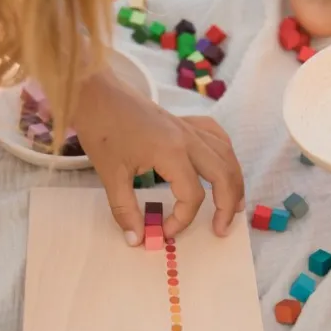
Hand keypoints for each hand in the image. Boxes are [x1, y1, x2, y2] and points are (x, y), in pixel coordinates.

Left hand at [73, 70, 244, 244]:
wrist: (95, 91)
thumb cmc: (102, 129)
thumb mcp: (110, 174)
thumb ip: (126, 210)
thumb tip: (137, 239)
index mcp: (172, 152)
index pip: (192, 196)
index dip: (182, 220)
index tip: (163, 231)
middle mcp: (188, 139)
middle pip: (224, 175)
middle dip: (227, 206)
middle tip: (221, 229)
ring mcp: (189, 127)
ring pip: (226, 155)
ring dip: (234, 181)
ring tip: (235, 205)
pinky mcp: (184, 121)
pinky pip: (216, 136)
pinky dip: (225, 153)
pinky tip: (223, 165)